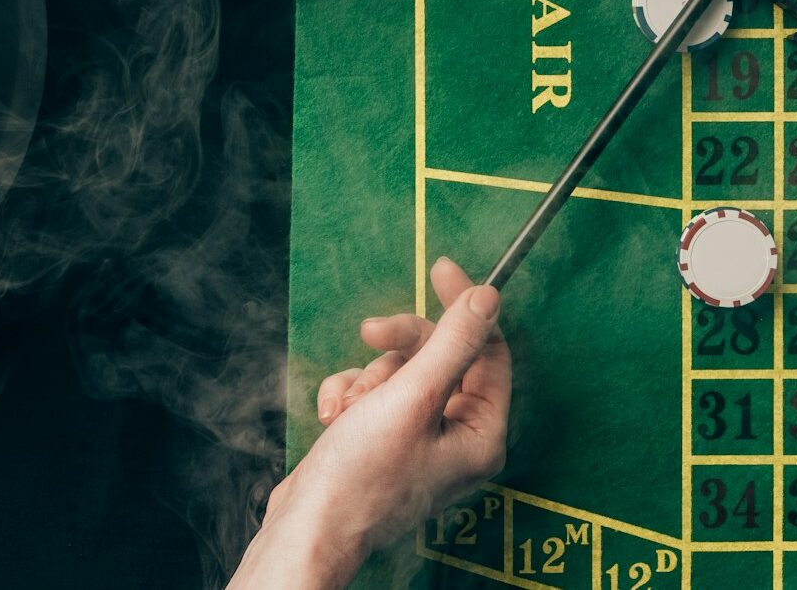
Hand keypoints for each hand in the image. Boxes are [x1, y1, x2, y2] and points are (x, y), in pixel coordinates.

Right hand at [228, 258, 510, 588]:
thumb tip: (487, 298)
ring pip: (399, 372)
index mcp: (481, 433)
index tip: (438, 268)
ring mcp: (418, 442)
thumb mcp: (412, 397)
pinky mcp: (382, 443)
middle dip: (399, 348)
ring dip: (367, 379)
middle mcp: (456, 438)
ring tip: (350, 408)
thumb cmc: (362, 475)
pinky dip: (348, 397)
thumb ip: (453, 343)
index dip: (463, 306)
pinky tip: (332, 417)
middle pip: (439, 356)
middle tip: (371, 332)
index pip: (488, 350)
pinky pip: (372, 395)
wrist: (308, 528)